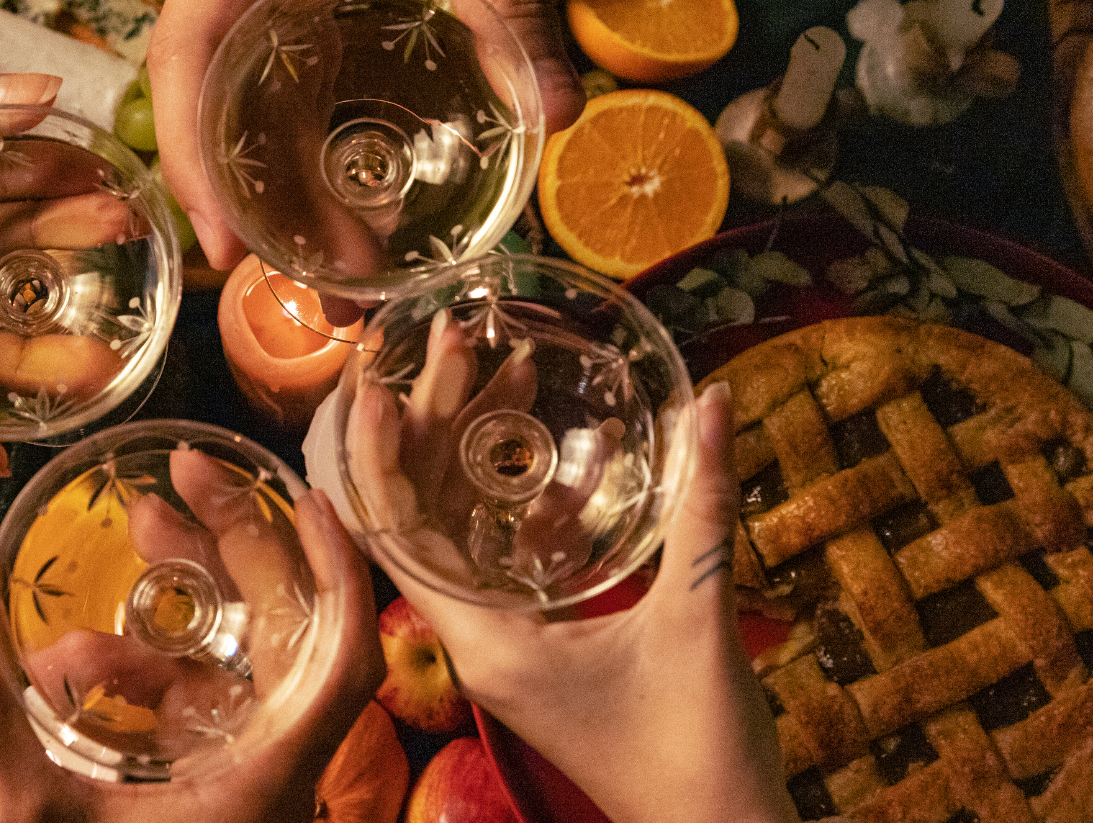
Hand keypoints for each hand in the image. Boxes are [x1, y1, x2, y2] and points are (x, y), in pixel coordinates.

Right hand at [0, 487, 383, 821]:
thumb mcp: (17, 812)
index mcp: (265, 780)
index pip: (346, 662)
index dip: (343, 572)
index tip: (307, 496)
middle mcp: (275, 778)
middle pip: (291, 638)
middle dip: (238, 548)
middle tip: (177, 477)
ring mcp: (247, 791)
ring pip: (242, 672)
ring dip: (187, 605)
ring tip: (132, 532)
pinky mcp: (214, 803)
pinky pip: (206, 716)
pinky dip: (157, 674)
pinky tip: (79, 656)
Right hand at [148, 0, 583, 269]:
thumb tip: (554, 113)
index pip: (188, 48)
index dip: (194, 153)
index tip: (230, 244)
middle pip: (219, 94)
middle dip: (256, 202)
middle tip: (324, 295)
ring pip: (262, 94)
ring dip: (295, 186)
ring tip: (355, 274)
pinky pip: (309, 70)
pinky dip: (330, 141)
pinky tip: (371, 198)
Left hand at [350, 369, 797, 822]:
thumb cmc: (696, 751)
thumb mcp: (699, 619)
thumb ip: (704, 508)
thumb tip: (715, 401)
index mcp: (485, 641)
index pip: (396, 535)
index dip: (380, 456)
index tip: (377, 381)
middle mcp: (479, 641)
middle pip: (426, 517)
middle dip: (437, 426)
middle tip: (455, 342)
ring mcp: (506, 646)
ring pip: (468, 533)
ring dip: (483, 457)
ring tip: (509, 372)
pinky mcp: (541, 650)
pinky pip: (511, 561)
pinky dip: (530, 507)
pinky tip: (569, 459)